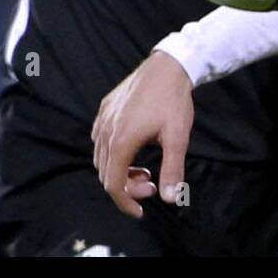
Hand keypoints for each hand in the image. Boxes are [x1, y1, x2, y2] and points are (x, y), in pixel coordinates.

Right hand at [91, 51, 193, 217]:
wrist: (168, 65)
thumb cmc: (174, 101)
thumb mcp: (177, 138)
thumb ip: (172, 170)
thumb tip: (170, 199)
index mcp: (121, 141)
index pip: (113, 185)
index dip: (126, 203)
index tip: (141, 211)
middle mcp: (105, 131)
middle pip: (106, 174)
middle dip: (127, 187)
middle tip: (152, 183)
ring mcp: (103, 118)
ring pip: (101, 158)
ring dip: (120, 171)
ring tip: (145, 169)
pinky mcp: (105, 108)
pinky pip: (100, 140)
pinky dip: (113, 154)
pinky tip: (133, 149)